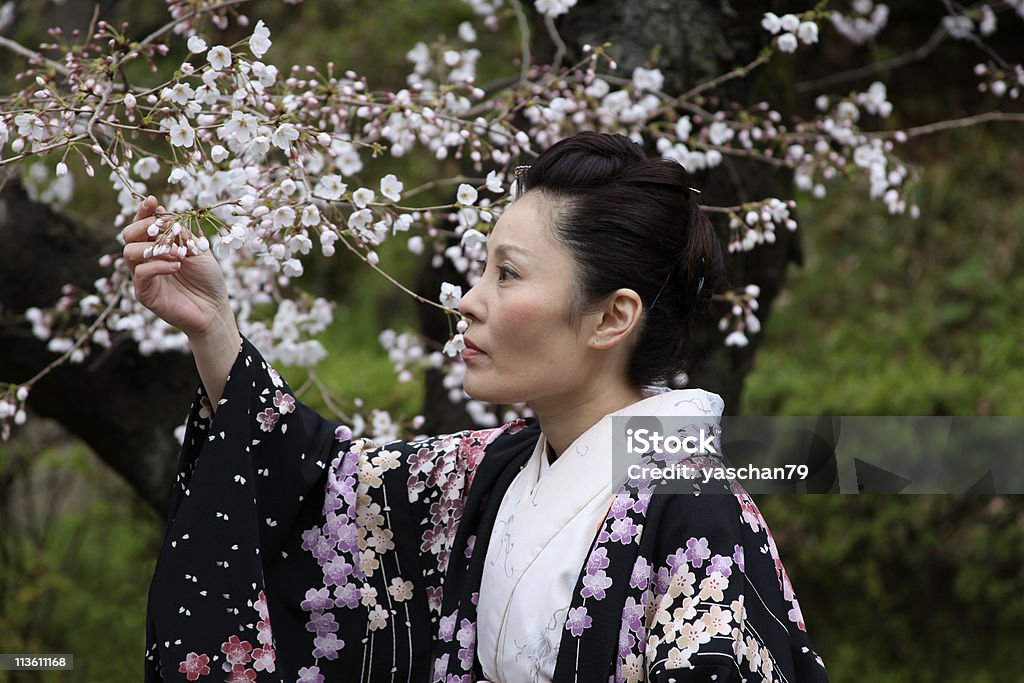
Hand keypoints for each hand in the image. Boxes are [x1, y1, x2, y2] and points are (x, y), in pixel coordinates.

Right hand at [122, 196, 234, 339]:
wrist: (215, 308)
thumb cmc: (208, 279)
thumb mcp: (198, 249)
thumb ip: (180, 233)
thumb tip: (163, 212)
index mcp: (158, 246)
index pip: (142, 225)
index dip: (144, 211)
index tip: (153, 201)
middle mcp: (146, 260)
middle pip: (128, 236)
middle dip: (143, 227)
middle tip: (164, 229)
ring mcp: (143, 276)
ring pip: (129, 252)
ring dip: (153, 248)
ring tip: (178, 254)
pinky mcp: (144, 293)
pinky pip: (140, 273)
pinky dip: (157, 266)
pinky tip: (176, 266)